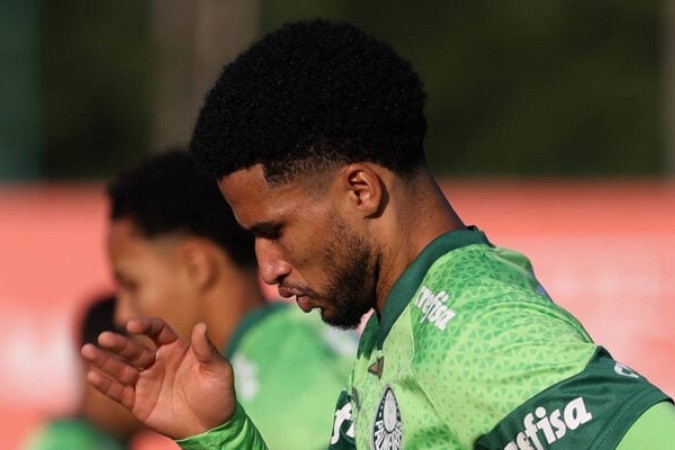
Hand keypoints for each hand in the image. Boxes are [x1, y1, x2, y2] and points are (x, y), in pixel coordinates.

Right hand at [81, 317, 235, 438]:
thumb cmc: (218, 394)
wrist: (213, 426)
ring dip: (104, 360)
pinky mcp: (138, 402)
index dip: (144, 325)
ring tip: (87, 350)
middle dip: (118, 343)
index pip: (156, 331)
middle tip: (103, 337)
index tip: (132, 325)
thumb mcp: (218, 370)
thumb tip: (201, 326)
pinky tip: (92, 376)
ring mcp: (146, 381)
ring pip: (121, 368)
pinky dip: (106, 385)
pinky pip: (119, 391)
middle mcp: (157, 362)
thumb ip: (207, 349)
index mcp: (176, 348)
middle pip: (134, 349)